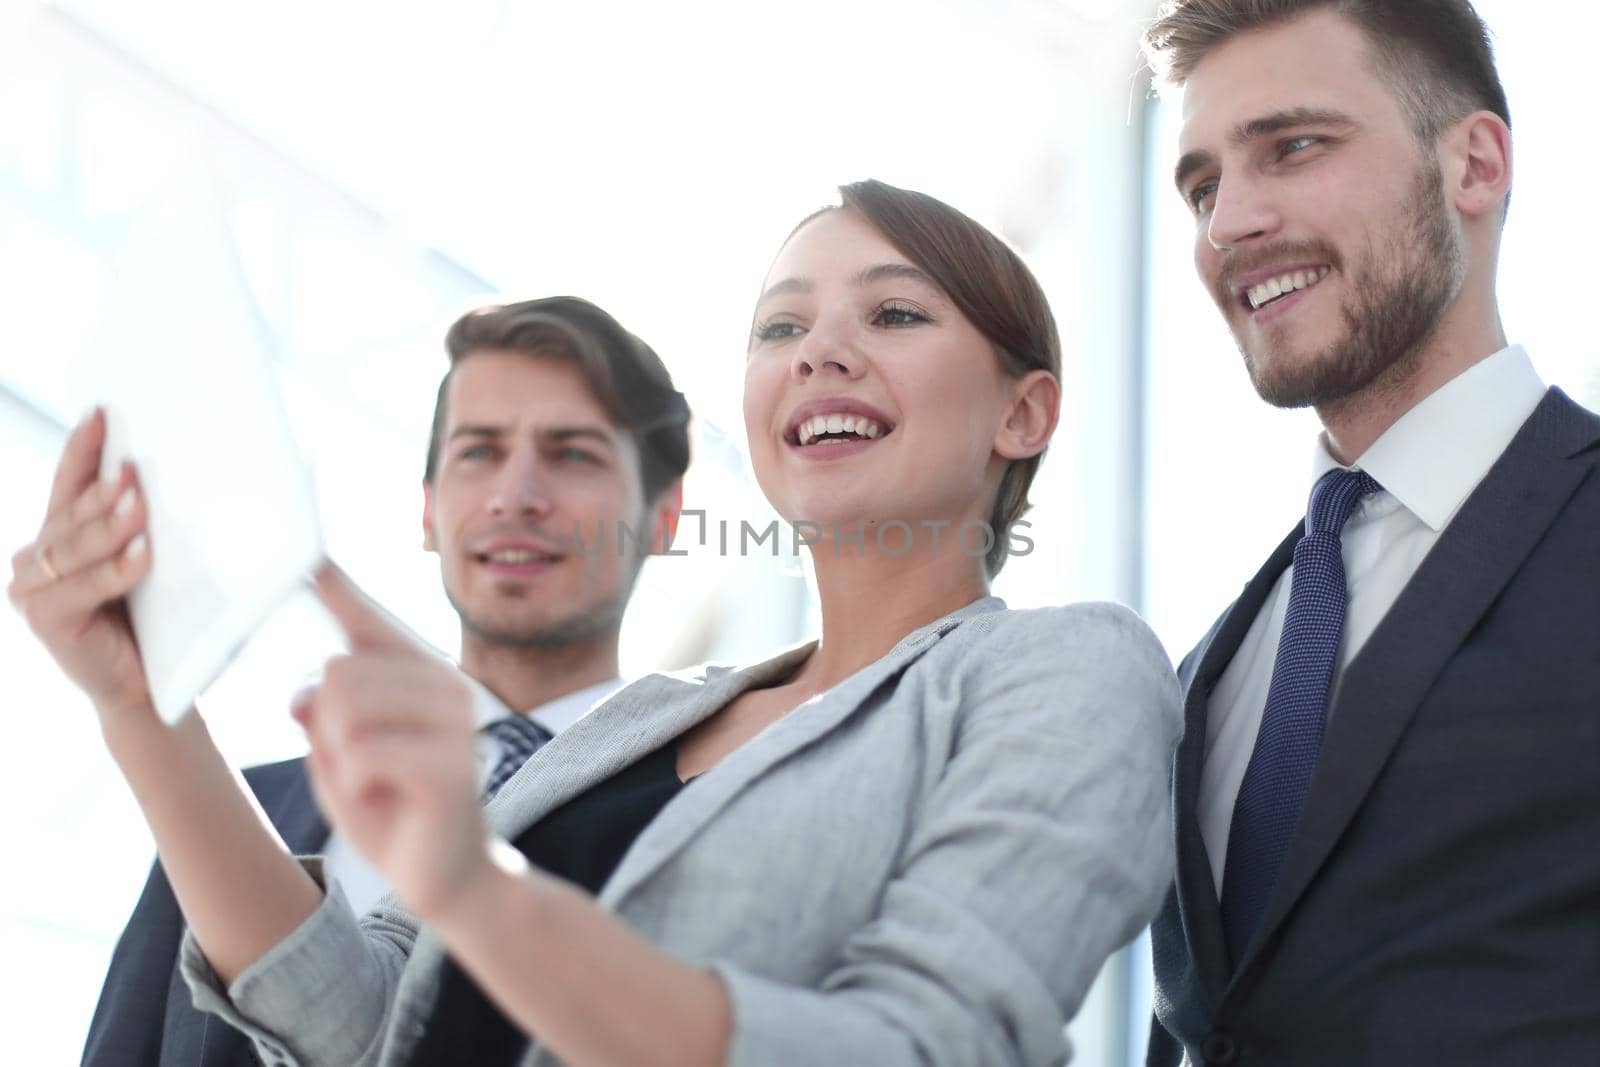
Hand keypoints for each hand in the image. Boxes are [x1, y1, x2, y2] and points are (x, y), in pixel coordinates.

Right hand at [7, 408, 156, 724]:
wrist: (150, 683)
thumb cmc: (154, 619)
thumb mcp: (151, 560)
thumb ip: (147, 524)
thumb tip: (177, 479)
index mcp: (62, 535)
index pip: (69, 482)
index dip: (83, 448)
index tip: (102, 413)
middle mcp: (38, 556)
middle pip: (70, 511)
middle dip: (104, 489)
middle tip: (135, 470)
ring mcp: (33, 588)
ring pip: (73, 546)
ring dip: (109, 525)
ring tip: (140, 506)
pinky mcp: (44, 619)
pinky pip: (81, 587)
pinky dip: (113, 571)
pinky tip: (141, 557)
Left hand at [298, 562, 493, 919]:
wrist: (451, 882)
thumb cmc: (396, 814)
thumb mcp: (342, 761)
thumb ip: (322, 718)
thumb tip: (304, 693)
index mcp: (421, 675)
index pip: (369, 621)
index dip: (338, 589)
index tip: (308, 557)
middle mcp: (446, 684)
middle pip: (338, 670)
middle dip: (326, 727)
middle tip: (358, 770)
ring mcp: (455, 722)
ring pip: (346, 706)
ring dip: (340, 756)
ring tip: (374, 784)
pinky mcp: (451, 764)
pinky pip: (364, 752)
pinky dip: (355, 783)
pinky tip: (387, 801)